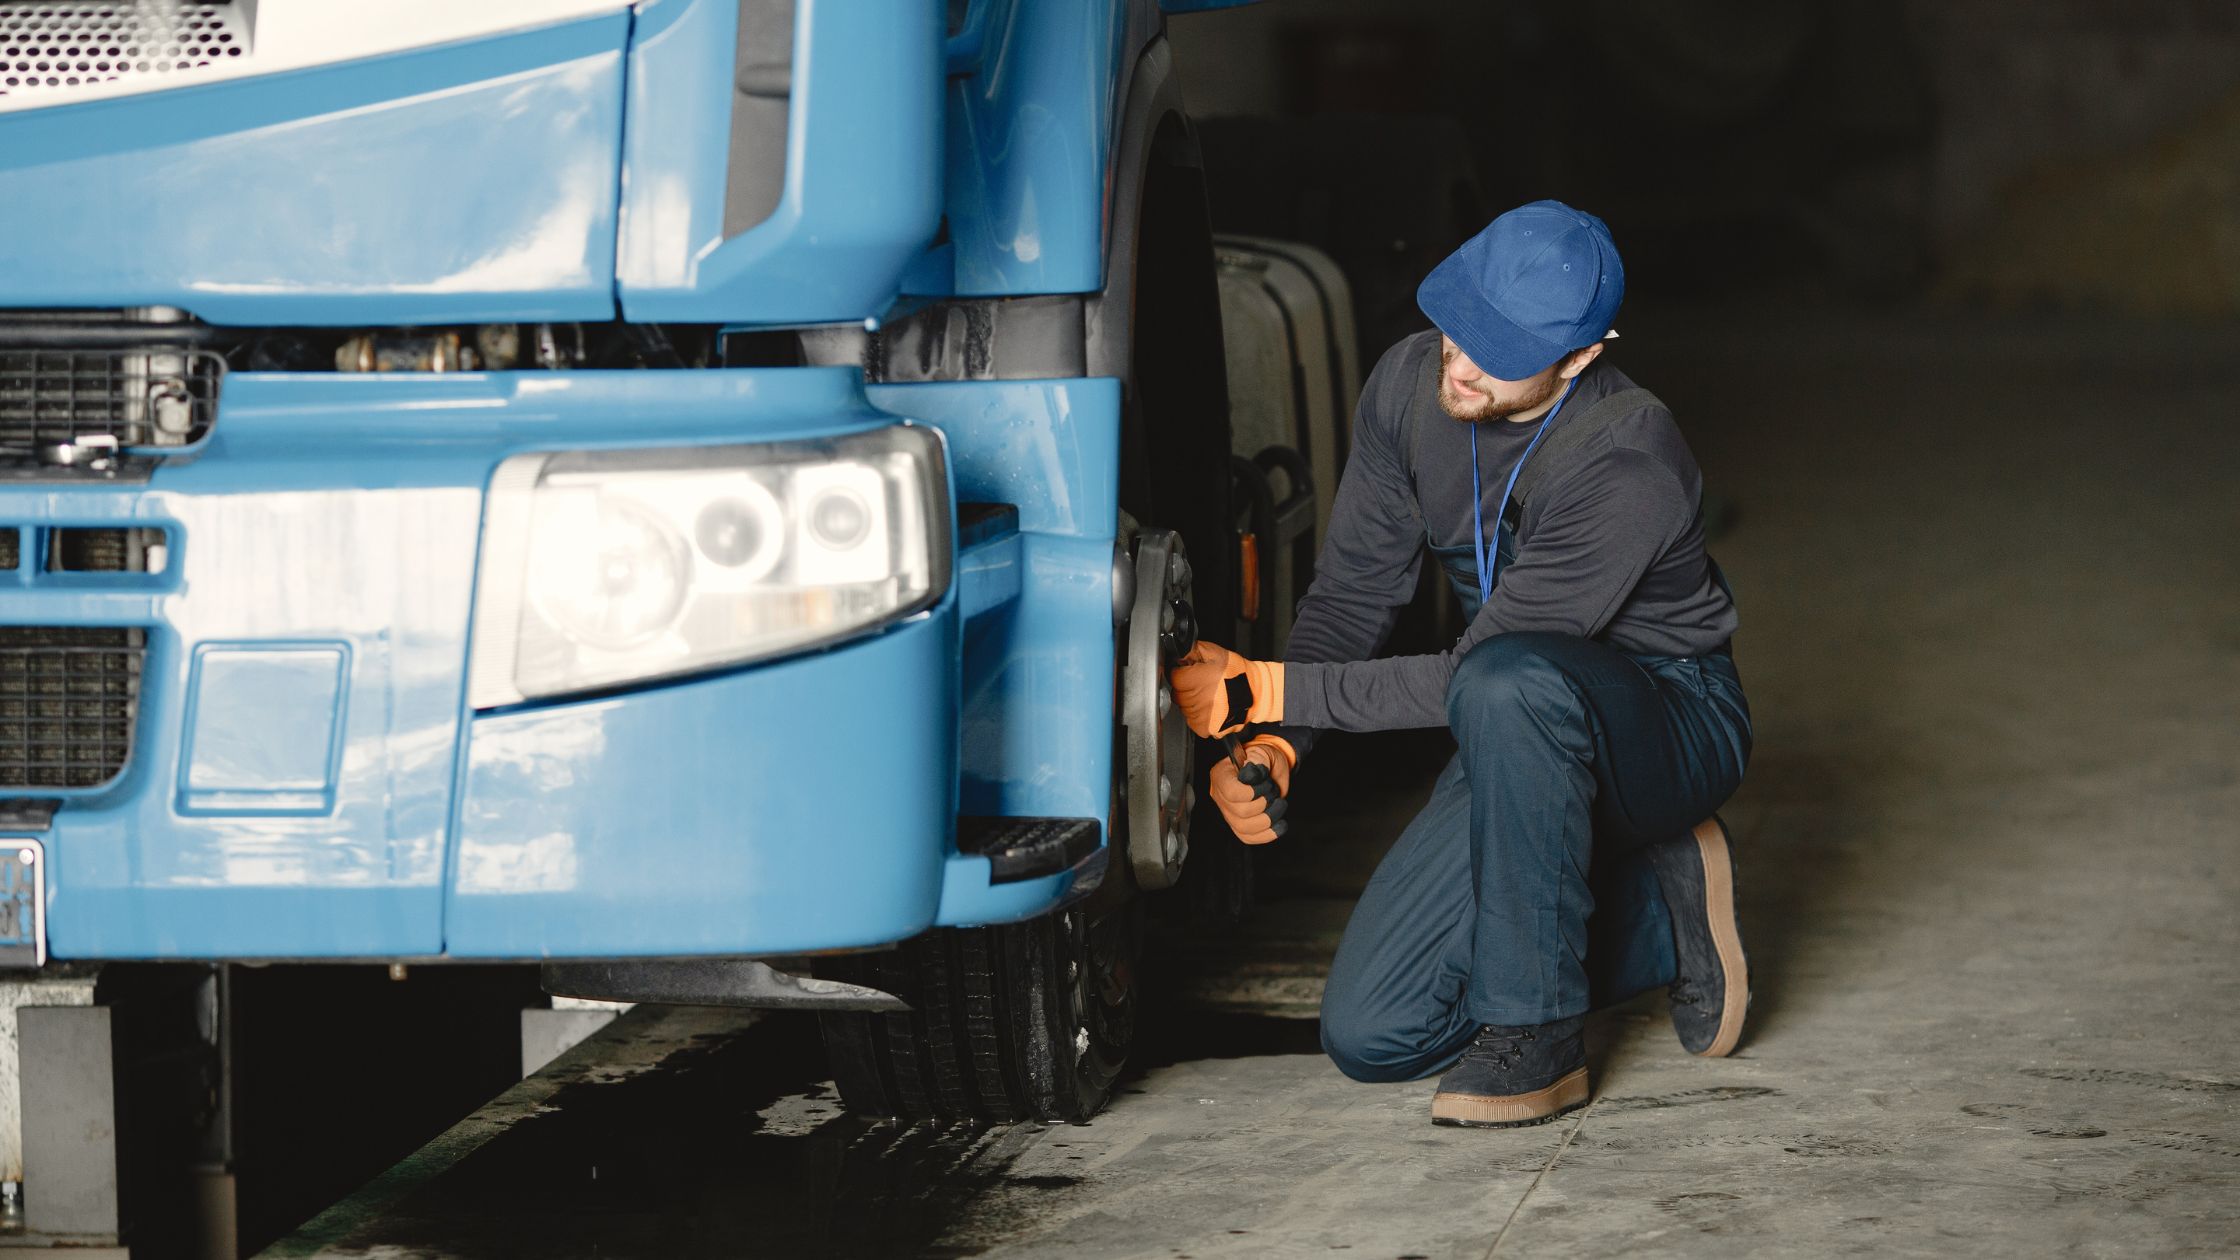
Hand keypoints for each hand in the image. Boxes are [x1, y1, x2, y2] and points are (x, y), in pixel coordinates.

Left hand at [1167, 641, 1283, 737]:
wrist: (1255, 692)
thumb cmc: (1236, 673)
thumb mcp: (1213, 652)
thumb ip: (1190, 652)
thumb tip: (1175, 655)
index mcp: (1196, 678)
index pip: (1173, 677)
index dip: (1183, 673)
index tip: (1193, 673)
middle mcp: (1196, 699)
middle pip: (1178, 694)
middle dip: (1188, 688)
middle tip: (1205, 684)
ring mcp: (1201, 716)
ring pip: (1184, 709)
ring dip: (1194, 703)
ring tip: (1211, 696)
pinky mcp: (1206, 728)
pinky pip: (1193, 722)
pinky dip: (1200, 716)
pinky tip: (1211, 707)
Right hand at [1210, 736, 1295, 844]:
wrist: (1271, 770)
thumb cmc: (1263, 761)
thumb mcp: (1262, 752)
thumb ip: (1257, 760)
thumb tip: (1251, 774)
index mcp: (1221, 775)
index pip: (1232, 793)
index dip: (1253, 792)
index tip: (1266, 783)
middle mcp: (1221, 796)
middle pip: (1240, 813)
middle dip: (1265, 803)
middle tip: (1273, 791)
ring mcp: (1229, 813)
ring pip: (1245, 828)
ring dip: (1269, 819)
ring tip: (1279, 805)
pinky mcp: (1239, 826)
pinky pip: (1249, 838)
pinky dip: (1268, 834)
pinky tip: (1279, 824)